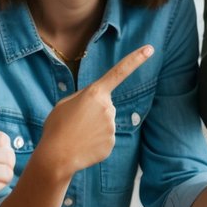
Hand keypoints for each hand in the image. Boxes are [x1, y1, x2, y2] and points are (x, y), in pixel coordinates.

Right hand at [38, 46, 153, 180]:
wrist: (55, 157)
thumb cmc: (57, 127)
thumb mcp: (64, 103)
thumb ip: (83, 97)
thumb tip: (96, 101)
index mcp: (95, 93)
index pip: (119, 72)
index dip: (136, 59)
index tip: (150, 49)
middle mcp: (108, 107)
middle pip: (105, 105)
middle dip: (92, 112)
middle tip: (75, 123)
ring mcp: (112, 126)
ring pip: (105, 123)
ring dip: (93, 127)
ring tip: (77, 134)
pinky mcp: (112, 143)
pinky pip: (105, 138)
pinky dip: (95, 141)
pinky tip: (84, 145)